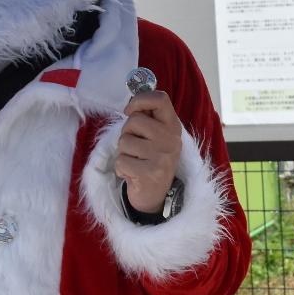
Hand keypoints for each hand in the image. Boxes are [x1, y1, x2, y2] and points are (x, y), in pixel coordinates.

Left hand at [116, 90, 182, 212]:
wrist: (155, 196)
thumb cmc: (150, 159)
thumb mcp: (156, 136)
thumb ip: (148, 118)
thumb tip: (131, 103)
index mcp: (173, 127)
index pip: (160, 99)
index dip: (139, 100)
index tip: (130, 111)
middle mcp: (171, 140)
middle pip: (134, 121)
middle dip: (126, 133)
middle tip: (135, 147)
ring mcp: (162, 157)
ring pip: (124, 141)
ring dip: (123, 152)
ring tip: (135, 162)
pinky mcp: (150, 173)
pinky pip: (121, 160)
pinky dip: (121, 169)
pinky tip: (132, 174)